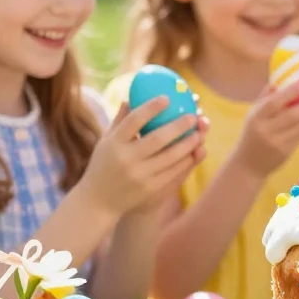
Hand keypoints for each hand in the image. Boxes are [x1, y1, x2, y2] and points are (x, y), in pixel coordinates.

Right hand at [81, 98, 205, 216]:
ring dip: (188, 144)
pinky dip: (186, 161)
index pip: (133, 121)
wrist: (98, 202)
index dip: (150, 108)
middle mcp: (126, 159)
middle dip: (178, 126)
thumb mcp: (105, 142)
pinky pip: (173, 172)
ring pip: (170, 157)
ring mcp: (139, 176)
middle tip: (193, 115)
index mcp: (113, 144)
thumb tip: (132, 96)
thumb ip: (120, 120)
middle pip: (157, 139)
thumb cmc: (103, 165)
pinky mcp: (150, 189)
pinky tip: (195, 151)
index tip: (167, 98)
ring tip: (200, 133)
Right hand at [236, 84, 298, 177]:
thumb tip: (279, 78)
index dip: (290, 92)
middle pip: (291, 115)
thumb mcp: (253, 115)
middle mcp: (265, 130)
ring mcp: (276, 142)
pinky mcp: (285, 152)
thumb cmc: (252, 134)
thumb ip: (265, 97)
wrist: (247, 165)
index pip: (274, 102)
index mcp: (256, 117)